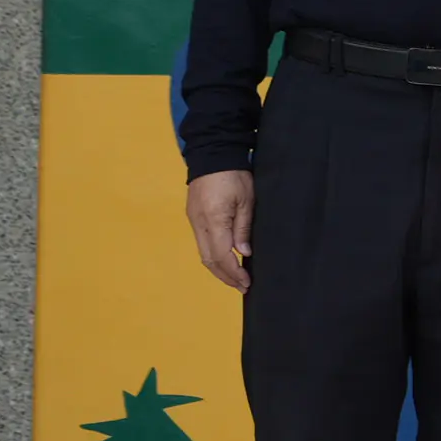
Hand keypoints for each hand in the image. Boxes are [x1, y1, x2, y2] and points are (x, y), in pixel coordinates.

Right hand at [187, 169, 253, 291]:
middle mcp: (198, 223)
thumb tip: (244, 253)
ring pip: (202, 253)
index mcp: (213, 220)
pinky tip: (225, 260)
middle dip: (225, 276)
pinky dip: (213, 256)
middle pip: (208, 259)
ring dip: (218, 268)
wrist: (213, 153)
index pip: (221, 256)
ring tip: (235, 278)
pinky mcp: (193, 216)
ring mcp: (193, 220)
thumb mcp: (247, 200)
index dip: (234, 272)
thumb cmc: (234, 174)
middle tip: (242, 286)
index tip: (246, 282)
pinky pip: (201, 243)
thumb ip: (243, 228)